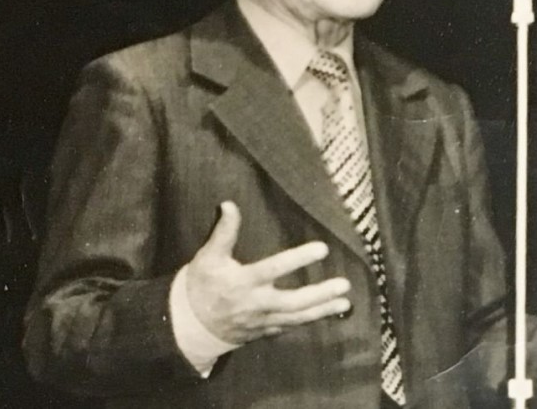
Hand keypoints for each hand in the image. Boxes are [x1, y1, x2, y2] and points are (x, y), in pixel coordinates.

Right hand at [185, 201, 351, 344]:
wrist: (191, 324)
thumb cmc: (201, 285)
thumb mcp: (208, 257)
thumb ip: (223, 232)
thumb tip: (230, 204)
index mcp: (242, 282)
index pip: (274, 269)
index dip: (298, 259)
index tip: (322, 248)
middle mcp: (255, 304)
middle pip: (293, 301)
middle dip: (320, 294)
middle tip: (343, 284)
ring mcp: (261, 321)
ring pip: (296, 318)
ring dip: (322, 310)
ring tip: (344, 301)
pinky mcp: (264, 331)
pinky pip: (290, 327)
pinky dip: (309, 320)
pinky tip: (327, 313)